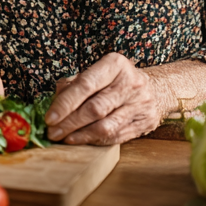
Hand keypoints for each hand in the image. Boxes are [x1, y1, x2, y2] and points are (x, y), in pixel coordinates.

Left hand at [43, 52, 167, 144]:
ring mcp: (141, 104)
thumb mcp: (98, 72)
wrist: (156, 89)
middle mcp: (131, 83)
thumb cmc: (117, 80)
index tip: (49, 118)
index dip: (65, 104)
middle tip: (52, 133)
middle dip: (69, 123)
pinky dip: (94, 140)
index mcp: (115, 65)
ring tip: (64, 138)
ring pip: (105, 127)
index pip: (85, 85)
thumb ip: (74, 84)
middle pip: (94, 109)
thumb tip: (54, 103)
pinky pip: (115, 137)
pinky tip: (81, 140)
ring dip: (80, 135)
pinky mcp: (146, 122)